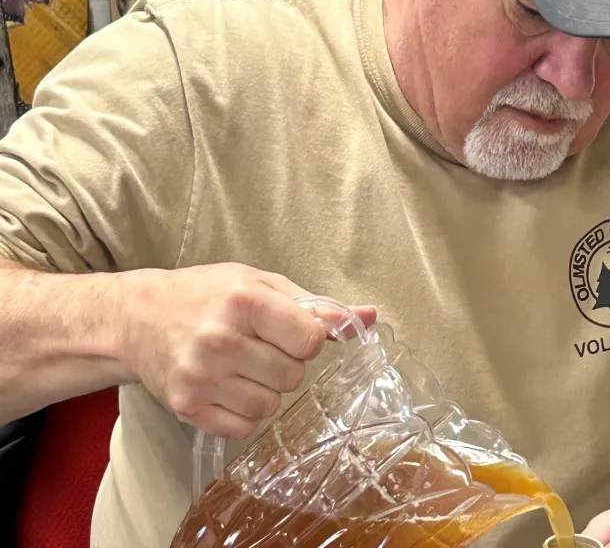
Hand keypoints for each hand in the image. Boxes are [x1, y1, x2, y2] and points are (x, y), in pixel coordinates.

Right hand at [117, 263, 376, 438]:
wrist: (137, 316)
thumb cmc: (207, 295)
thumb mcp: (261, 285)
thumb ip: (316, 305)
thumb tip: (369, 318)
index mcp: (244, 301)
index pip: (310, 340)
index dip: (306, 339)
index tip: (287, 331)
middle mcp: (220, 339)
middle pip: (292, 376)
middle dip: (284, 364)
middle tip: (257, 348)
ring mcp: (200, 376)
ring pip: (270, 406)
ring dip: (265, 390)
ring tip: (240, 366)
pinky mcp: (187, 407)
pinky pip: (245, 427)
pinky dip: (244, 412)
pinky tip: (226, 386)